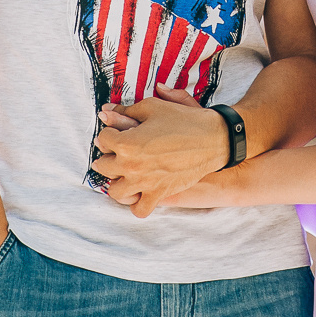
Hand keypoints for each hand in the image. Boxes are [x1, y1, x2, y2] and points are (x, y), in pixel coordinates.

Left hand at [94, 84, 231, 217]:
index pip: (103, 139)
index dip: (109, 132)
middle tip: (119, 150)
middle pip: (104, 166)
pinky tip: (139, 190)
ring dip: (117, 181)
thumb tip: (106, 111)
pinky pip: (138, 209)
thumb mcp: (153, 107)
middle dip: (109, 155)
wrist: (212, 139)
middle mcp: (131, 166)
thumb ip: (126, 110)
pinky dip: (136, 203)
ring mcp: (144, 184)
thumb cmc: (183, 119)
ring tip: (124, 172)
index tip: (116, 130)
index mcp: (127, 143)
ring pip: (115, 191)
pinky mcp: (159, 195)